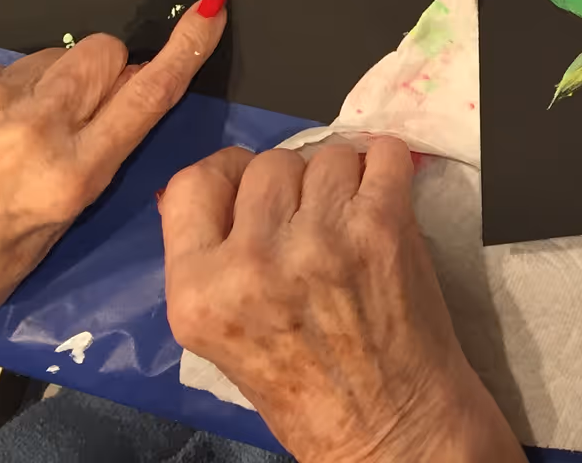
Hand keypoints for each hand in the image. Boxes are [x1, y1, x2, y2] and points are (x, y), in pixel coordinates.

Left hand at [0, 0, 228, 337]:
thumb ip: (87, 173)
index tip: (210, 9)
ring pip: (56, 56)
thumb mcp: (47, 240)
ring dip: (56, 83)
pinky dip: (6, 91)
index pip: (146, 96)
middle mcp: (34, 127)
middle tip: (87, 111)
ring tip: (17, 132)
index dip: (186, 48)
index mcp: (67, 177)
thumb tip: (117, 113)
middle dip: (111, 71)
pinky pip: (7, 66)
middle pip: (105, 54)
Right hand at [162, 137, 516, 462]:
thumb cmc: (306, 390)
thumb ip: (212, 260)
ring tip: (348, 219)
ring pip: (326, 154)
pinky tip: (382, 196)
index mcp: (197, 292)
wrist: (388, 426)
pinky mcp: (381, 225)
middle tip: (310, 220)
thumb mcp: (220, 334)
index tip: (248, 185)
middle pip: (266, 163)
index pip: (192, 184)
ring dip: (340, 177)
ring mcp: (320, 238)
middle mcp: (252, 260)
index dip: (226, 176)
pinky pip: (382, 153)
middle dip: (291, 183)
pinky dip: (386, 165)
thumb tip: (218, 187)